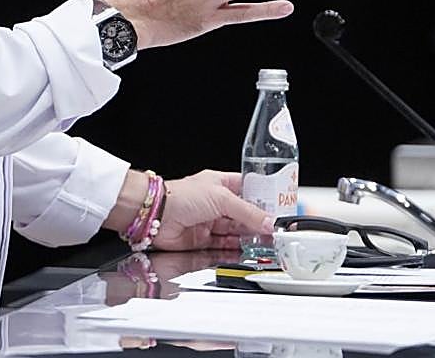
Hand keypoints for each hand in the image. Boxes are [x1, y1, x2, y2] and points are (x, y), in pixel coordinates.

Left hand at [152, 169, 274, 250]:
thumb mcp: (222, 198)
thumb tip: (268, 222)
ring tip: (264, 243)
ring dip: (248, 238)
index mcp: (221, 184)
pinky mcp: (202, 239)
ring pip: (234, 232)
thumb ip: (248, 212)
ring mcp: (208, 221)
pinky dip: (235, 249)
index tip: (278, 209)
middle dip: (258, 223)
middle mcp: (215, 202)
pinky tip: (246, 251)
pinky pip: (223, 246)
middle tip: (273, 231)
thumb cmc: (181, 196)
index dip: (263, 200)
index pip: (248, 190)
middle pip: (243, 214)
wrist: (156, 215)